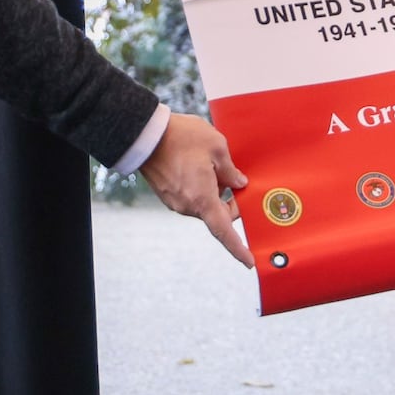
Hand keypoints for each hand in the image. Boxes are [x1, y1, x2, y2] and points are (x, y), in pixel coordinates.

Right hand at [139, 112, 254, 267]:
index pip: (224, 231)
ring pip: (204, 203)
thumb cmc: (182, 137)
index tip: (249, 261)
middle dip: (230, 201)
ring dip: (214, 191)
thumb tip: (238, 183)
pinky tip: (200, 164)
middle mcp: (187, 206)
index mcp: (202, 199)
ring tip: (213, 162)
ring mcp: (175, 201)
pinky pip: (191, 197)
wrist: (145, 133)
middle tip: (236, 178)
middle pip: (217, 214)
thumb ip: (231, 170)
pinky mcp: (167, 193)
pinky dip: (201, 187)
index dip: (238, 248)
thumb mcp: (216, 147)